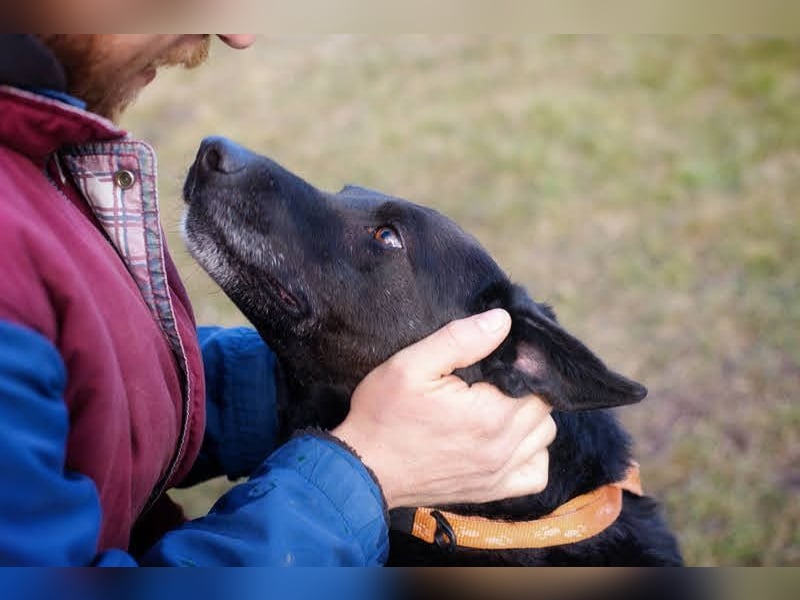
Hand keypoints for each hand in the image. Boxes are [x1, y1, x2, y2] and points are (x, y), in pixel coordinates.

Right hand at [331, 309, 556, 509]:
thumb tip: (502, 321)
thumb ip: (459, 339)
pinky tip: (508, 439)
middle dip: (527, 388)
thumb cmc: (383, 415)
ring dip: (530, 419)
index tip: (498, 357)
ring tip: (498, 405)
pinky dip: (531, 454)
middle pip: (544, 407)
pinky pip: (536, 473)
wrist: (364, 470)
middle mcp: (502, 448)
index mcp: (489, 414)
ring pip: (544, 437)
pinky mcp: (491, 491)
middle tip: (494, 378)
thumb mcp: (412, 365)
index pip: (536, 380)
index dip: (523, 363)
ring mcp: (498, 473)